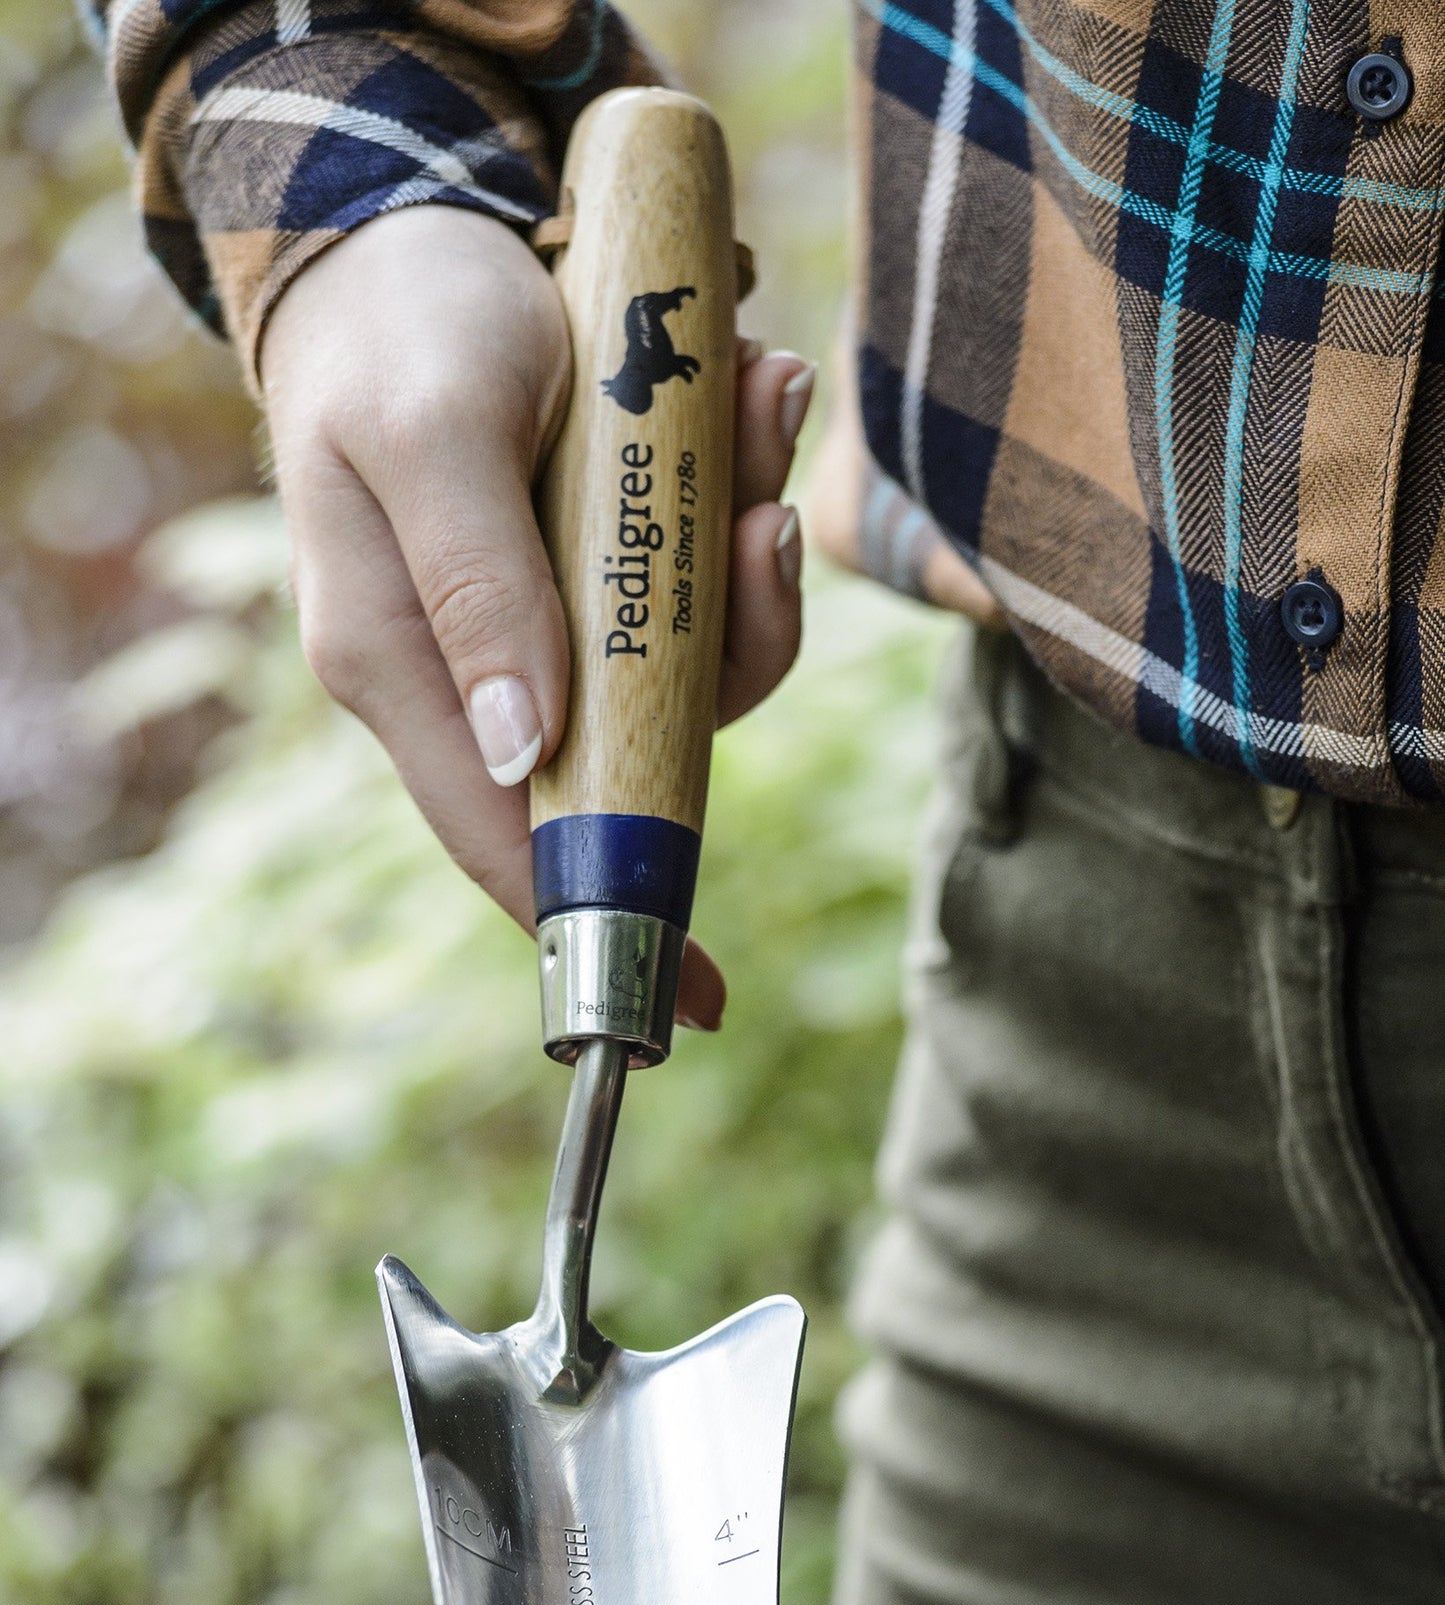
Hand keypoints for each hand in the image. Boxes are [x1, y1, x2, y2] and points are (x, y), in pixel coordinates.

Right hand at [260, 206, 812, 1030]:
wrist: (409, 218)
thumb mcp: (429, 433)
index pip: (505, 838)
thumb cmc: (398, 325)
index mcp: (404, 667)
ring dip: (750, 545)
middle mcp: (482, 670)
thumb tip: (524, 747)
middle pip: (640, 748)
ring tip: (759, 395)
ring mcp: (549, 622)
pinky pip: (704, 575)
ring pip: (692, 657)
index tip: (699, 1004)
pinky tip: (753, 386)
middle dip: (730, 643)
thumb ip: (476, 582)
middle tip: (765, 521)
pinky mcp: (602, 565)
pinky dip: (745, 495)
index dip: (603, 919)